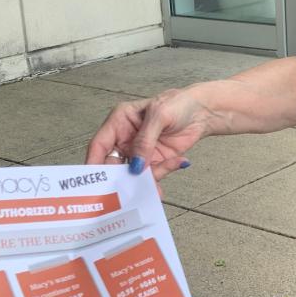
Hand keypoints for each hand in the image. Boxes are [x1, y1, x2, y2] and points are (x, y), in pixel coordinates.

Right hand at [84, 89, 208, 179]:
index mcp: (120, 122)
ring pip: (134, 174)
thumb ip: (145, 140)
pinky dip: (162, 176)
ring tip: (158, 186)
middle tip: (127, 193)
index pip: (100, 144)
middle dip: (120, 179)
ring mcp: (140, 152)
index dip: (94, 163)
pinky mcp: (155, 161)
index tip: (94, 182)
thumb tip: (136, 165)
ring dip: (144, 182)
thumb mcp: (159, 115)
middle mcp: (125, 139)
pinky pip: (153, 174)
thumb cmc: (177, 103)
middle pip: (114, 165)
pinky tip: (178, 163)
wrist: (202, 111)